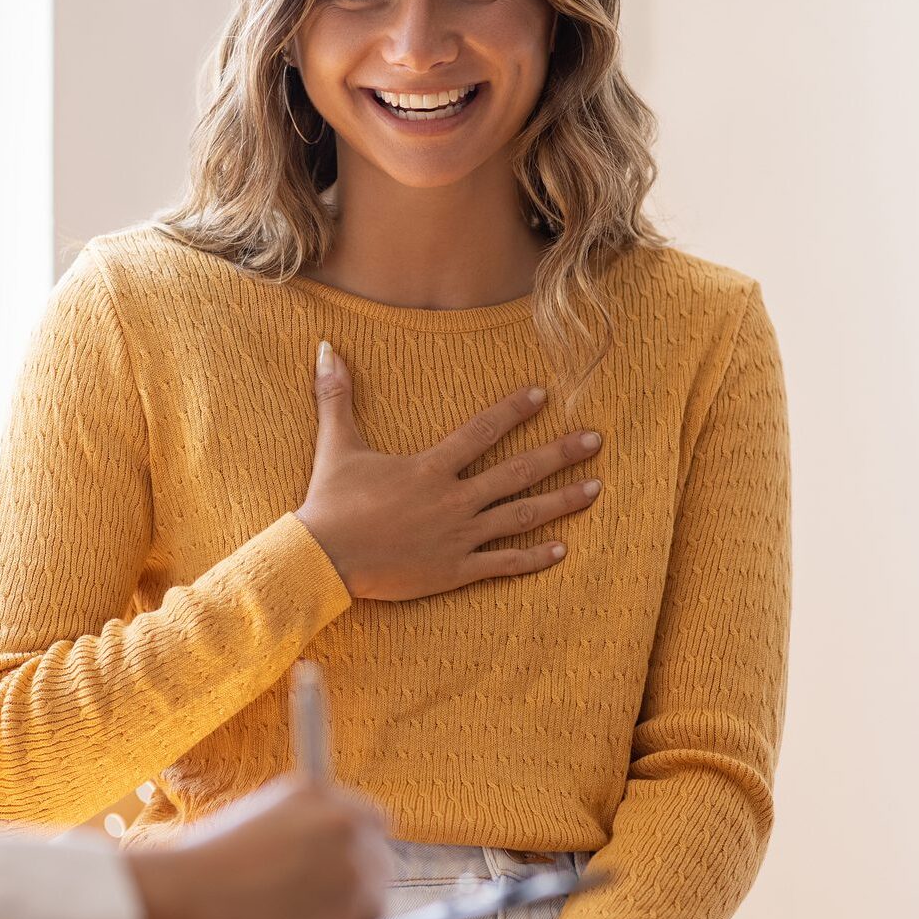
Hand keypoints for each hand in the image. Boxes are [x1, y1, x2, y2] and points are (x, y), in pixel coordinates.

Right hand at [124, 776, 390, 918]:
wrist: (182, 895)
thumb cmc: (201, 864)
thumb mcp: (255, 820)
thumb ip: (299, 829)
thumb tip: (323, 857)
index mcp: (314, 790)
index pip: (367, 819)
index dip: (353, 846)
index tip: (340, 868)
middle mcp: (342, 821)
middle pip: (377, 856)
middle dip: (354, 879)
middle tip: (319, 905)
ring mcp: (351, 864)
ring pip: (374, 895)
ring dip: (349, 910)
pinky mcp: (351, 911)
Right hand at [294, 342, 603, 600]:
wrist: (323, 560)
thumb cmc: (329, 504)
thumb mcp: (335, 446)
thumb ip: (336, 396)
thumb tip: (325, 348)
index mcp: (429, 468)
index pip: (481, 432)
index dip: (513, 411)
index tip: (542, 395)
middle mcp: (453, 500)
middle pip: (517, 472)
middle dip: (560, 453)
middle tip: (595, 439)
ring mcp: (458, 537)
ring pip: (521, 517)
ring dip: (561, 502)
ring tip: (596, 488)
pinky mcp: (454, 570)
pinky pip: (502, 563)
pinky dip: (533, 558)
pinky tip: (562, 549)